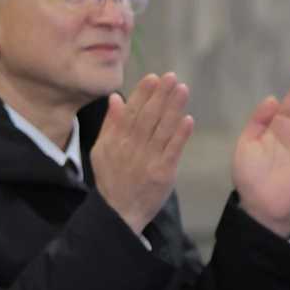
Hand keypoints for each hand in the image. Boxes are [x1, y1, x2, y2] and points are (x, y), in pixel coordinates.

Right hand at [89, 72, 192, 234]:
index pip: (131, 112)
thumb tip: (115, 98)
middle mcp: (131, 147)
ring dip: (173, 108)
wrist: (119, 211)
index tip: (153, 78)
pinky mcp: (163, 173)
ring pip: (162, 130)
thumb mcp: (101, 150)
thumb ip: (110, 124)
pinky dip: (180, 135)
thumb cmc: (111, 178)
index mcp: (116, 140)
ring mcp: (148, 160)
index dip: (143, 94)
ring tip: (182, 90)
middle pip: (148, 117)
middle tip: (172, 77)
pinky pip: (173, 150)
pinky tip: (188, 119)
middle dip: (160, 95)